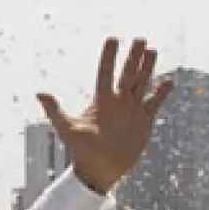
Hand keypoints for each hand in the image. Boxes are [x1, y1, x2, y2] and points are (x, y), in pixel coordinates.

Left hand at [37, 38, 171, 193]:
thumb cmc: (81, 151)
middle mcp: (117, 102)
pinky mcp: (143, 121)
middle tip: (139, 38)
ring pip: (141, 83)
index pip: (105, 73)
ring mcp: (131, 110)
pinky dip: (161, 93)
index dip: (109, 57)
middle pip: (127, 74)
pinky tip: (169, 81)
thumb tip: (39, 92)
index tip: (112, 39)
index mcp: (101, 101)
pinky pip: (153, 103)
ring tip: (152, 50)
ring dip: (147, 68)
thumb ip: (55, 110)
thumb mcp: (67, 129)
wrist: (99, 170)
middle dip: (133, 57)